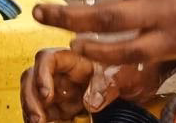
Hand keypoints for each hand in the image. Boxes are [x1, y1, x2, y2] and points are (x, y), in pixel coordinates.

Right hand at [19, 47, 168, 122]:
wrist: (145, 82)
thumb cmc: (136, 68)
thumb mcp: (127, 74)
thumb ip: (108, 85)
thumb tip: (90, 101)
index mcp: (76, 58)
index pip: (49, 58)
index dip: (42, 74)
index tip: (46, 94)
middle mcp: (64, 73)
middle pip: (33, 77)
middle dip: (30, 97)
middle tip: (38, 118)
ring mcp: (62, 90)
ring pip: (34, 96)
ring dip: (32, 110)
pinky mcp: (63, 108)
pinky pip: (45, 112)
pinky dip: (40, 118)